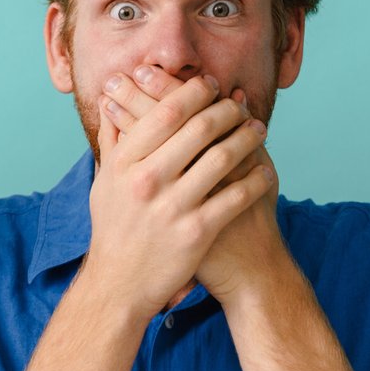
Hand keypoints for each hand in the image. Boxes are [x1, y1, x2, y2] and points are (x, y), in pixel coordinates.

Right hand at [87, 67, 271, 316]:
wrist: (119, 285)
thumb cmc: (114, 229)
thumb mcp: (104, 182)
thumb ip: (111, 139)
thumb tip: (108, 98)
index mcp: (124, 164)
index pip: (166, 112)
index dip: (194, 92)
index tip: (211, 85)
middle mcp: (146, 181)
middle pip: (198, 128)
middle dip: (228, 110)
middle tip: (241, 106)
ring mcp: (172, 207)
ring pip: (222, 157)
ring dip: (248, 138)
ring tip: (259, 130)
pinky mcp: (196, 232)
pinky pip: (237, 196)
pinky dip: (256, 178)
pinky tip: (265, 170)